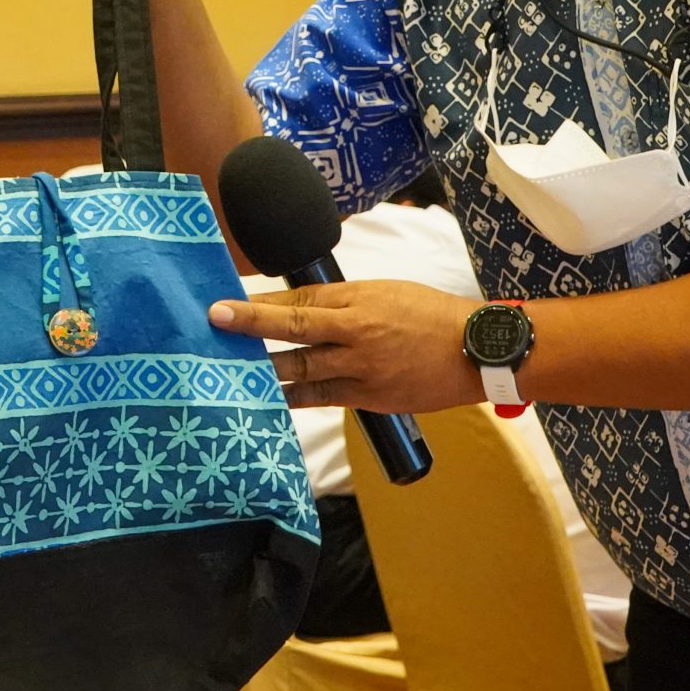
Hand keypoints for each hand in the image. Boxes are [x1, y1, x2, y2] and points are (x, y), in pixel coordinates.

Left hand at [208, 282, 486, 414]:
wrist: (474, 350)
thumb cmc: (430, 315)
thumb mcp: (384, 292)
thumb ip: (342, 301)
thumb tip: (299, 307)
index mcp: (359, 300)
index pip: (300, 298)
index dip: (261, 302)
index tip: (227, 303)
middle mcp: (356, 332)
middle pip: (294, 327)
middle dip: (251, 326)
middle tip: (214, 323)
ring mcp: (362, 368)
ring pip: (302, 367)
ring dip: (265, 368)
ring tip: (228, 369)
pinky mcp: (369, 397)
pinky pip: (322, 397)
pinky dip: (294, 397)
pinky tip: (270, 398)